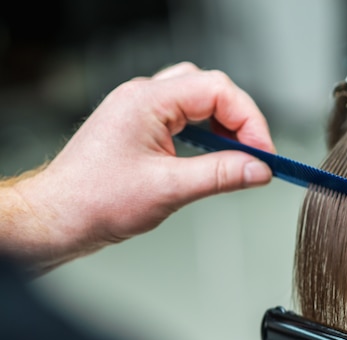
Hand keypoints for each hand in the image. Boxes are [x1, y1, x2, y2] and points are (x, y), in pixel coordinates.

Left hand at [3, 62, 274, 271]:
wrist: (58, 218)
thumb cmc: (94, 201)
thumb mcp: (169, 189)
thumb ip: (221, 175)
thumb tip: (258, 169)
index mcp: (147, 101)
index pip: (217, 91)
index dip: (249, 120)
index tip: (264, 152)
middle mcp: (143, 98)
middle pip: (210, 90)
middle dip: (239, 120)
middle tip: (255, 153)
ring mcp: (140, 111)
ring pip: (198, 101)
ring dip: (223, 126)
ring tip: (237, 156)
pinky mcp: (141, 128)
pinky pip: (184, 118)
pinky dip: (206, 135)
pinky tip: (212, 157)